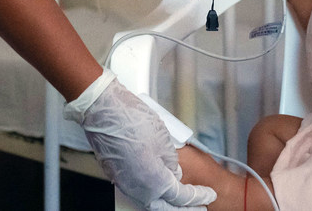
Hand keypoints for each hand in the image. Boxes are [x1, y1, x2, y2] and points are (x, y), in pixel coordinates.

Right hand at [65, 70, 216, 209]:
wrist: (103, 111)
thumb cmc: (131, 121)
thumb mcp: (164, 140)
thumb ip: (172, 163)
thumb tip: (173, 173)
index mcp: (154, 181)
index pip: (182, 197)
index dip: (198, 197)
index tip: (209, 196)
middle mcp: (138, 188)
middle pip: (164, 207)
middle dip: (183, 209)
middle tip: (198, 207)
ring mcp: (124, 183)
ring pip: (149, 202)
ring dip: (166, 204)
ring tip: (179, 201)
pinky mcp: (116, 175)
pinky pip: (137, 192)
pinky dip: (151, 194)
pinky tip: (157, 189)